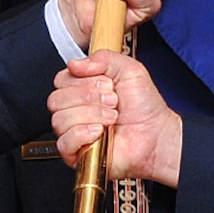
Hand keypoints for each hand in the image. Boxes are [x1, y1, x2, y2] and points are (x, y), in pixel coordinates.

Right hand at [50, 50, 184, 186]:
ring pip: (60, 119)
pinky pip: (64, 143)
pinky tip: (99, 132)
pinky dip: (81, 134)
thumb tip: (74, 63)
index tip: (108, 84)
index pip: (61, 80)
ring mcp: (74, 132)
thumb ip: (103, 58)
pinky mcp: (76, 154)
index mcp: (81, 89)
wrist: (156, 134)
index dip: (84, 81)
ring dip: (91, 115)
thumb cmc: (144, 107)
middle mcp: (74, 110)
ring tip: (112, 118)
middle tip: (113, 101)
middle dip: (89, 97)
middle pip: (57, 99)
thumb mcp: (129, 70)